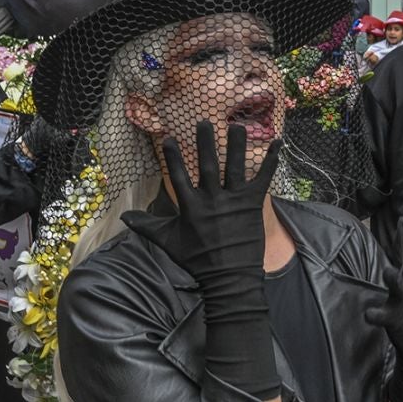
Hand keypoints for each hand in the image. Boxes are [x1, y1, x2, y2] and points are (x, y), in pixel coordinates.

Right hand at [158, 122, 282, 399]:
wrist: (230, 280)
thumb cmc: (198, 261)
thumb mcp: (170, 243)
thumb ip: (147, 227)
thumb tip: (124, 218)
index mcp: (191, 207)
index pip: (179, 176)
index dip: (174, 157)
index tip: (168, 137)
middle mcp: (212, 200)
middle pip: (208, 165)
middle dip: (206, 142)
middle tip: (204, 121)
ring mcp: (234, 201)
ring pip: (236, 166)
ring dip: (237, 144)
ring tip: (237, 124)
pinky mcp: (253, 205)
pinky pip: (263, 178)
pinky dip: (271, 160)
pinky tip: (278, 143)